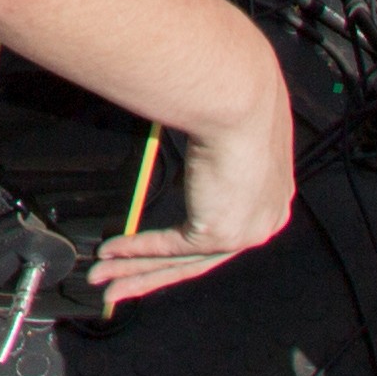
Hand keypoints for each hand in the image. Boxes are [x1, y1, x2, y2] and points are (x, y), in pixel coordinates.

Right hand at [93, 78, 297, 301]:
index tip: (159, 249)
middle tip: (123, 283)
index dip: (187, 242)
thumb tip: (190, 132)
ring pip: (183, 263)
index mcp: (271, 192)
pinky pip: (170, 248)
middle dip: (155, 272)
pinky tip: (112, 251)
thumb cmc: (237, 92)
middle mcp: (262, 218)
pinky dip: (137, 250)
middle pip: (201, 257)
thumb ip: (214, 143)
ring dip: (138, 273)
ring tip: (105, 280)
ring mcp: (244, 230)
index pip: (226, 226)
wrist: (238, 95)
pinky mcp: (219, 230)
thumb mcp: (230, 122)